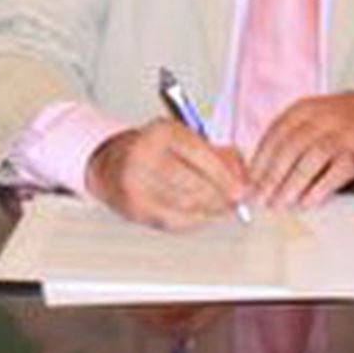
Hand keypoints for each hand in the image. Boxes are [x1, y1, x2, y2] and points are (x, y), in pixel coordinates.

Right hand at [84, 120, 249, 229]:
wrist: (110, 164)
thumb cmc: (157, 150)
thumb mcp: (184, 138)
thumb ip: (217, 153)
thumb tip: (242, 178)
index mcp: (160, 132)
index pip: (199, 154)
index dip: (224, 175)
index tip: (240, 189)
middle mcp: (144, 155)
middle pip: (193, 184)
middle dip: (219, 196)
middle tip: (234, 202)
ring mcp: (136, 184)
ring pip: (186, 205)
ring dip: (210, 210)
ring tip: (221, 207)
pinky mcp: (135, 208)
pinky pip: (174, 220)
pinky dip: (194, 220)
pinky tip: (201, 214)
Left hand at [248, 92, 353, 208]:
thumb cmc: (342, 120)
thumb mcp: (312, 117)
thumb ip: (289, 137)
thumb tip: (261, 170)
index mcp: (303, 109)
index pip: (275, 134)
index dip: (260, 160)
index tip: (250, 181)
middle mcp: (322, 118)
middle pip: (290, 147)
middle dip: (272, 176)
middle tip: (261, 197)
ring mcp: (343, 134)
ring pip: (311, 159)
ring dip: (292, 184)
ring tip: (281, 202)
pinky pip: (337, 172)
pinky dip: (320, 188)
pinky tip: (308, 201)